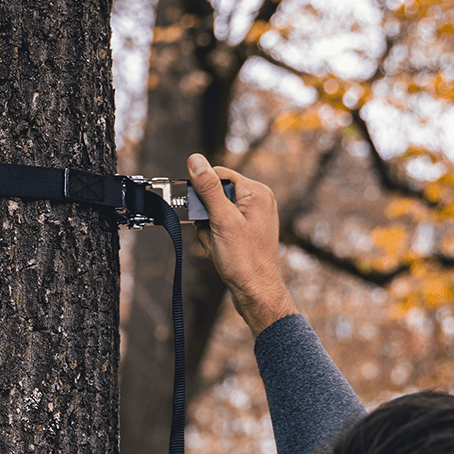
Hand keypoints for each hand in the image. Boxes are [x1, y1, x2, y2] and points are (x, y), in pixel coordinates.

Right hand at [187, 154, 295, 336]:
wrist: (256, 293)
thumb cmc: (245, 261)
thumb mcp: (222, 220)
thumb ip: (208, 188)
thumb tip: (195, 161)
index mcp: (256, 192)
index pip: (218, 175)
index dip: (203, 193)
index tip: (199, 212)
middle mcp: (257, 201)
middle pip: (214, 195)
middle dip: (205, 217)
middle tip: (213, 234)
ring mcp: (251, 217)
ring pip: (213, 213)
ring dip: (208, 231)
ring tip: (219, 246)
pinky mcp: (245, 231)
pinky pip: (219, 227)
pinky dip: (213, 239)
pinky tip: (220, 252)